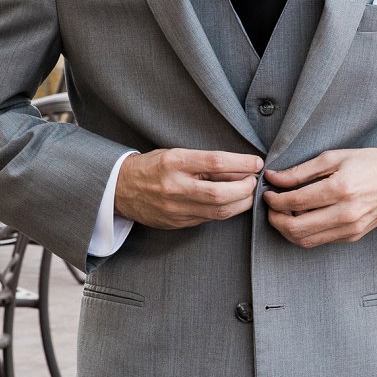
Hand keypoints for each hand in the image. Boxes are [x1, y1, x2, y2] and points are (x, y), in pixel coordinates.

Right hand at [115, 148, 262, 228]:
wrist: (120, 189)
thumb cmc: (153, 167)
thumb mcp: (177, 154)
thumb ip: (207, 162)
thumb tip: (242, 167)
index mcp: (174, 163)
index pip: (216, 162)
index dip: (242, 163)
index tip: (256, 162)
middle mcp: (174, 187)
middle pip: (221, 193)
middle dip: (246, 188)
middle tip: (254, 181)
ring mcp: (175, 208)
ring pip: (219, 211)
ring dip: (242, 202)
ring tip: (248, 192)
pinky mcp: (178, 222)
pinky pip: (210, 218)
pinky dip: (227, 210)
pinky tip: (233, 202)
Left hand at [262, 145, 376, 248]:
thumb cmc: (371, 163)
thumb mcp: (336, 157)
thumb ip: (302, 170)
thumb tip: (273, 178)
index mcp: (341, 188)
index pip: (295, 201)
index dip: (274, 199)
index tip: (268, 191)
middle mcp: (346, 213)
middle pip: (295, 228)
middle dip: (275, 219)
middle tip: (270, 207)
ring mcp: (351, 228)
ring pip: (305, 240)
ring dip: (287, 229)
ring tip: (283, 213)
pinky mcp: (353, 236)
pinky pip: (320, 240)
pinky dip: (304, 232)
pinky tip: (301, 217)